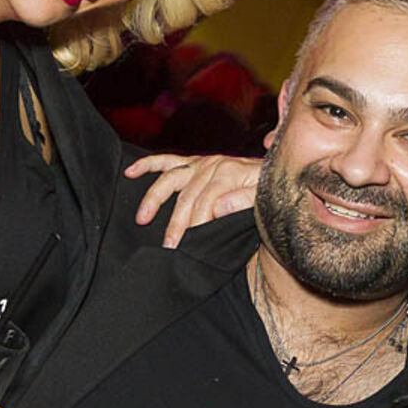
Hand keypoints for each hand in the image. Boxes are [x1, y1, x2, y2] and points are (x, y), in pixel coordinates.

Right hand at [125, 152, 260, 246]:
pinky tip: (131, 172)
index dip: (196, 225)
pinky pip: (167, 161)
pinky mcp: (195, 163)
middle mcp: (213, 164)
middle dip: (175, 223)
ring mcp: (202, 163)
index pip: (205, 203)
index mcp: (229, 172)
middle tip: (169, 246)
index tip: (189, 245)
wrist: (277, 176)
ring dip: (154, 198)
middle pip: (186, 197)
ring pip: (170, 179)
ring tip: (142, 218)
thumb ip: (244, 201)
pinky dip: (148, 165)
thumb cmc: (270, 192)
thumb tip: (218, 207)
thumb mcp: (265, 198)